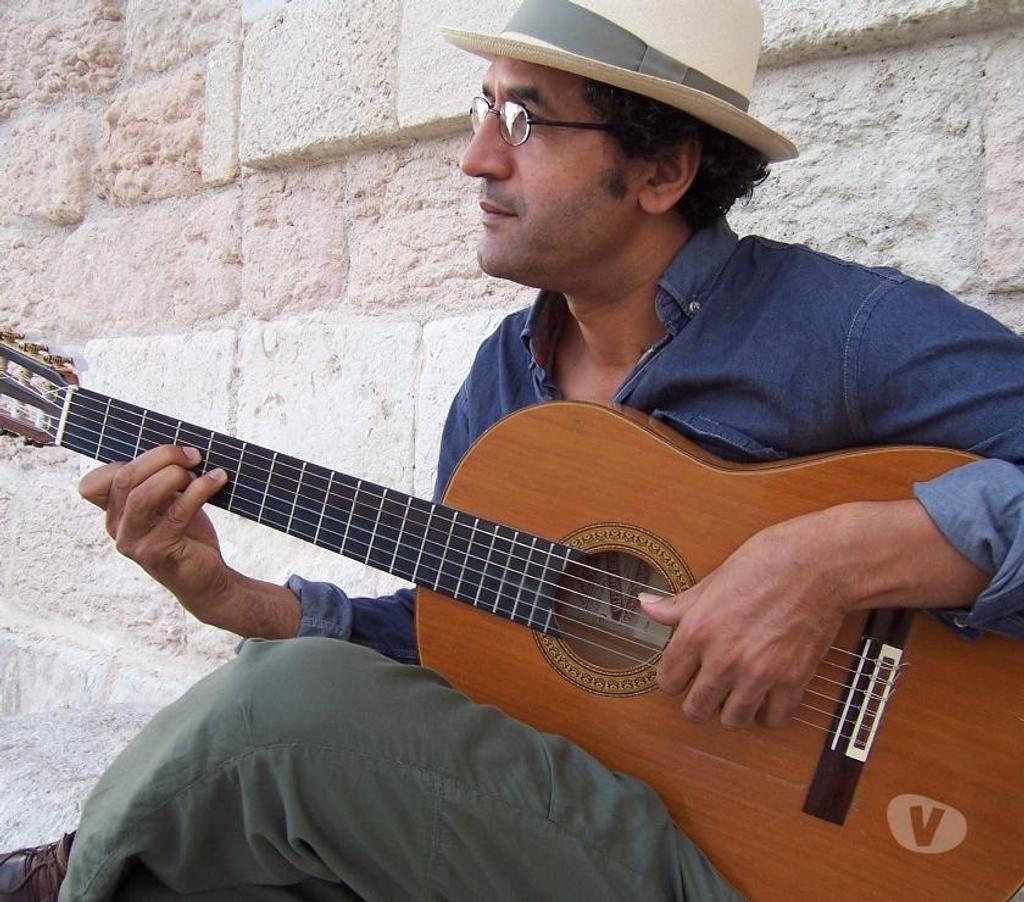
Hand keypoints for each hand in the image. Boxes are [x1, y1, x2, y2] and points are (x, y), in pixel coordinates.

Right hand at [79, 445, 235, 621]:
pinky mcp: (158, 552)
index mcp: (113, 513)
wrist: (207, 580)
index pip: (95, 481)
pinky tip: (217, 480)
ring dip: (177, 474)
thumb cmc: (188, 535)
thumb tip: (176, 448)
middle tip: (194, 455)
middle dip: (163, 457)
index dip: (129, 460)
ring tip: (202, 471)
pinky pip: (177, 512)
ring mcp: (134, 543)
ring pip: (143, 495)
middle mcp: (116, 528)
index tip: (168, 456)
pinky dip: (200, 489)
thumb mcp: (167, 503)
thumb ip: (158, 480)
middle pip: (125, 478)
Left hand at [641, 516, 848, 730]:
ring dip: (732, 711)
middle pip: (696, 709)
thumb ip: (678, 605)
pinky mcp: (793, 680)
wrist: (817, 565)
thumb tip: (646, 605)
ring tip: (736, 695)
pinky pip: (773, 720)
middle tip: (707, 691)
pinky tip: (767, 697)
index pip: (667, 680)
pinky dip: (769, 714)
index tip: (683, 673)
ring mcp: (759, 673)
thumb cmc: (764, 564)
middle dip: (698, 702)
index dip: (673, 678)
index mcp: (698, 631)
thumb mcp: (712, 581)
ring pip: (732, 721)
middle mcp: (724, 658)